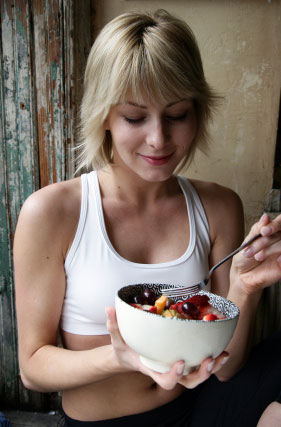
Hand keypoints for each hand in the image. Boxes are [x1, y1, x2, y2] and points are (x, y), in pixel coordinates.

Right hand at [106, 306, 228, 389]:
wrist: (130, 355)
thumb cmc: (124, 348)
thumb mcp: (116, 338)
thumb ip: (113, 324)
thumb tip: (109, 307)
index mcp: (153, 370)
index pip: (165, 381)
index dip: (174, 376)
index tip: (179, 362)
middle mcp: (167, 371)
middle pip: (188, 383)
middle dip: (201, 374)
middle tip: (209, 359)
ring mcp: (177, 368)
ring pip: (198, 376)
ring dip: (212, 368)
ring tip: (221, 355)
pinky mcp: (184, 360)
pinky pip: (200, 363)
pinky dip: (213, 359)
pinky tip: (222, 348)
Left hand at [230, 213, 280, 293]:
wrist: (243, 276)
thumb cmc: (245, 257)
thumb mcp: (248, 241)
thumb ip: (257, 230)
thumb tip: (266, 216)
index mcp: (271, 232)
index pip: (280, 222)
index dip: (274, 225)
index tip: (264, 231)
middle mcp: (279, 240)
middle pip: (280, 233)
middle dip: (264, 241)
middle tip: (252, 249)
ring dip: (269, 250)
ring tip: (257, 257)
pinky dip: (280, 257)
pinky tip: (275, 261)